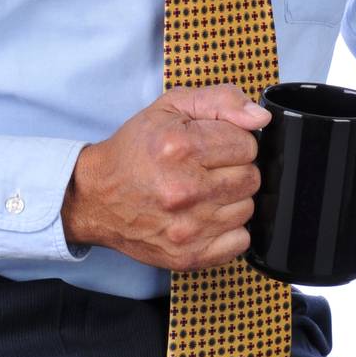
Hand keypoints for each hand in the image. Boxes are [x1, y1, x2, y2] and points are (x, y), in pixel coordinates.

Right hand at [60, 83, 267, 269]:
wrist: (96, 197)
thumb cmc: (136, 150)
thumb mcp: (171, 107)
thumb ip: (221, 100)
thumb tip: (259, 118)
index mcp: (180, 147)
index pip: (247, 143)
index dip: (232, 141)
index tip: (211, 145)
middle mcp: (185, 189)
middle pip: (251, 177)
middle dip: (233, 169)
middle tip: (205, 168)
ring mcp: (188, 228)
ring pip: (248, 208)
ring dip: (230, 199)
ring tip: (202, 192)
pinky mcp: (189, 256)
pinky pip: (240, 241)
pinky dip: (228, 229)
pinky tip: (206, 217)